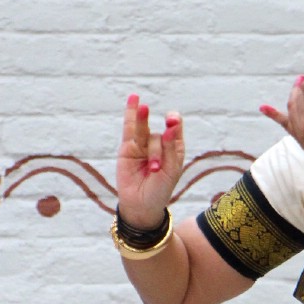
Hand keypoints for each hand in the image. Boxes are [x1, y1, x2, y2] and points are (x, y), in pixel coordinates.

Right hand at [115, 94, 184, 226]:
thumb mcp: (169, 171)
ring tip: (144, 108)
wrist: (141, 206)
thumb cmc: (160, 190)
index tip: (172, 121)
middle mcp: (159, 145)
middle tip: (154, 163)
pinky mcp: (128, 148)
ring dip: (144, 119)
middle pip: (159, 135)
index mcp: (174, 150)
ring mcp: (143, 145)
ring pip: (144, 130)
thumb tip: (170, 125)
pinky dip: (131, 113)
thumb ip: (169, 148)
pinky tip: (134, 98)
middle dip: (157, 149)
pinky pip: (129, 128)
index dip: (174, 124)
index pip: (175, 130)